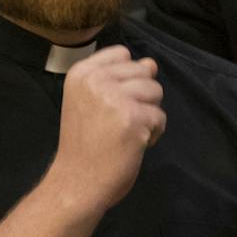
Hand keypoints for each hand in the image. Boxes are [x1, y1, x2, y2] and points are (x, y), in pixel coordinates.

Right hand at [48, 47, 164, 215]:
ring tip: (128, 132)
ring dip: (149, 114)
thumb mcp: (93, 102)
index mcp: (81, 73)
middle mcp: (96, 80)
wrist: (76, 183)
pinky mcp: (133, 118)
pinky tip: (135, 144)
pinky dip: (154, 133)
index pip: (121, 53)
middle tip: (119, 121)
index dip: (126, 77)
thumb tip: (152, 63)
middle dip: (141, 96)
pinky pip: (160, 117)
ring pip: (155, 91)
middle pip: (143, 71)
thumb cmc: (84, 145)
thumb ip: (120, 79)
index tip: (111, 102)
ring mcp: (114, 97)